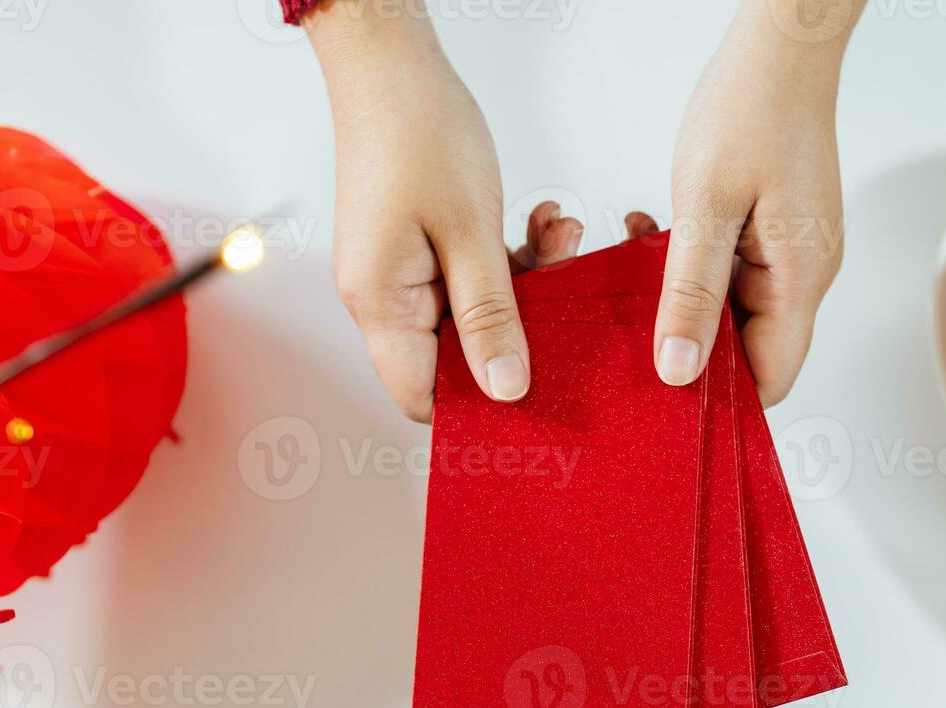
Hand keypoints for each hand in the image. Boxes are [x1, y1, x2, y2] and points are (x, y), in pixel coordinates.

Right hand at [308, 5, 564, 421]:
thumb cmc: (418, 134)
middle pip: (455, 356)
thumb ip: (492, 317)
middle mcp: (382, 298)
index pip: (423, 396)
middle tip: (563, 285)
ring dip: (526, 284)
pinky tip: (540, 224)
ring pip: (474, 313)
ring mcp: (400, 273)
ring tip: (560, 238)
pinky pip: (473, 277)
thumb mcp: (470, 232)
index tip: (537, 386)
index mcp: (381, 304)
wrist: (391, 66)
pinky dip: (512, 259)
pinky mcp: (419, 249)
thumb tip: (507, 389)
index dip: (478, 404)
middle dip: (518, 329)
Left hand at [655, 0, 855, 405]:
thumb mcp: (705, 206)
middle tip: (634, 329)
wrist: (782, 47)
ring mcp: (792, 253)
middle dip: (691, 345)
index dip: (722, 399)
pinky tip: (655, 237)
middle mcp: (806, 274)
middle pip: (750, 350)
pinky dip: (690, 266)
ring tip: (638, 268)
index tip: (665, 395)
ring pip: (733, 310)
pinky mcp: (775, 232)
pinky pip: (730, 272)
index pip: (771, 378)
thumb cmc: (753, 108)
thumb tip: (679, 369)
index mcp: (801, 279)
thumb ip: (691, 293)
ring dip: (683, 298)